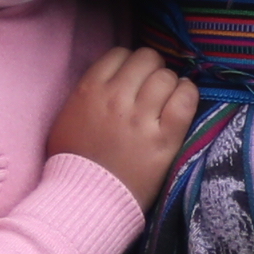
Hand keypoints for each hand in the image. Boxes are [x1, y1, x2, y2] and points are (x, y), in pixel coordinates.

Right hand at [48, 47, 201, 205]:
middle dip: (152, 69)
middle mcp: (116, 98)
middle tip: (152, 89)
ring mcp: (141, 118)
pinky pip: (185, 100)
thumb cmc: (72, 162)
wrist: (85, 200)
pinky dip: (187, 95)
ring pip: (167, 76)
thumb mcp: (66, 118)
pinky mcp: (164, 139)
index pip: (120, 53)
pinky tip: (182, 102)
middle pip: (147, 59)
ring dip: (170, 84)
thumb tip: (109, 78)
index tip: (133, 79)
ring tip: (167, 99)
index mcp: (89, 90)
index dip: (130, 64)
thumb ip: (86, 93)